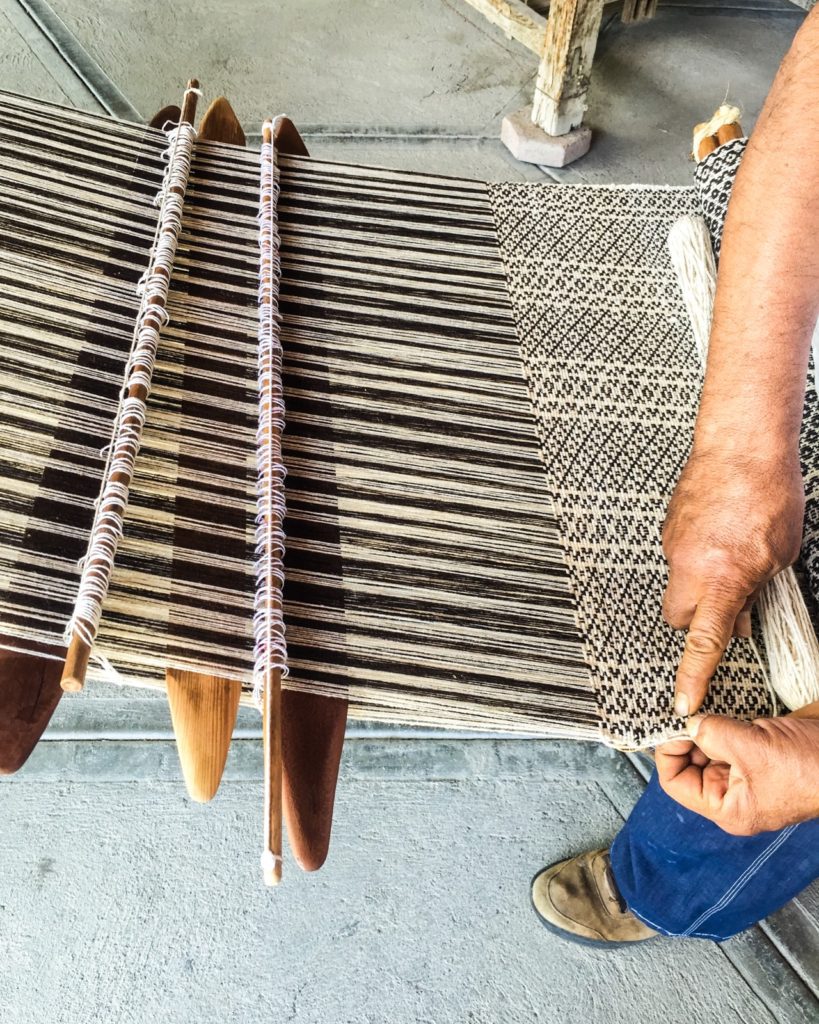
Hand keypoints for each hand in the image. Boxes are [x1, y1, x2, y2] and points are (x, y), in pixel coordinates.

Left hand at [657, 712, 818, 834]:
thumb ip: (713, 734)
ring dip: (704, 727)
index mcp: (727, 808)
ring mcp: (746, 776)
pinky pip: (728, 740)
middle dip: (686, 736)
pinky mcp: (759, 756)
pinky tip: (719, 707)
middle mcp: (732, 796)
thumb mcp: (753, 749)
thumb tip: (689, 723)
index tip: (671, 724)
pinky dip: (721, 723)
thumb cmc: (811, 768)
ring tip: (703, 706)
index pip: (676, 783)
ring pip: (707, 749)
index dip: (668, 752)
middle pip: (689, 764)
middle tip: (684, 708)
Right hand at [662, 445, 803, 715]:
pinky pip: (679, 555)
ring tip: (732, 555)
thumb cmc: (767, 493)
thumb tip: (737, 615)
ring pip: (679, 584)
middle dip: (698, 620)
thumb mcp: (778, 556)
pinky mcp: (668, 526)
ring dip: (701, 584)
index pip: (704, 641)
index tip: (684, 702)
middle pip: (679, 617)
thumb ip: (754, 591)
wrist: (741, 445)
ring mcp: (674, 544)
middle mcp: (690, 566)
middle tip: (729, 606)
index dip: (693, 676)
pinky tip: (721, 532)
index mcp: (723, 578)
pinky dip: (698, 555)